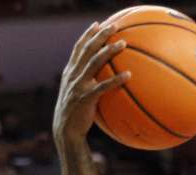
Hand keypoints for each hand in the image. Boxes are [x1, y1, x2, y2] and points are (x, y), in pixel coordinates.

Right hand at [52, 22, 130, 145]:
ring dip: (109, 52)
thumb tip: (104, 76)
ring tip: (123, 43)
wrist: (66, 129)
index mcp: (70, 72)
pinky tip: (129, 75)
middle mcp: (73, 75)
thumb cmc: (76, 112)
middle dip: (99, 36)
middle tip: (113, 26)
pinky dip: (115, 79)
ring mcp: (78, 85)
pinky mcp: (85, 98)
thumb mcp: (77, 92)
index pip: (78, 48)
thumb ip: (86, 81)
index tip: (97, 24)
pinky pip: (103, 86)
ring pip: (94, 63)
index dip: (87, 35)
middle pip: (86, 50)